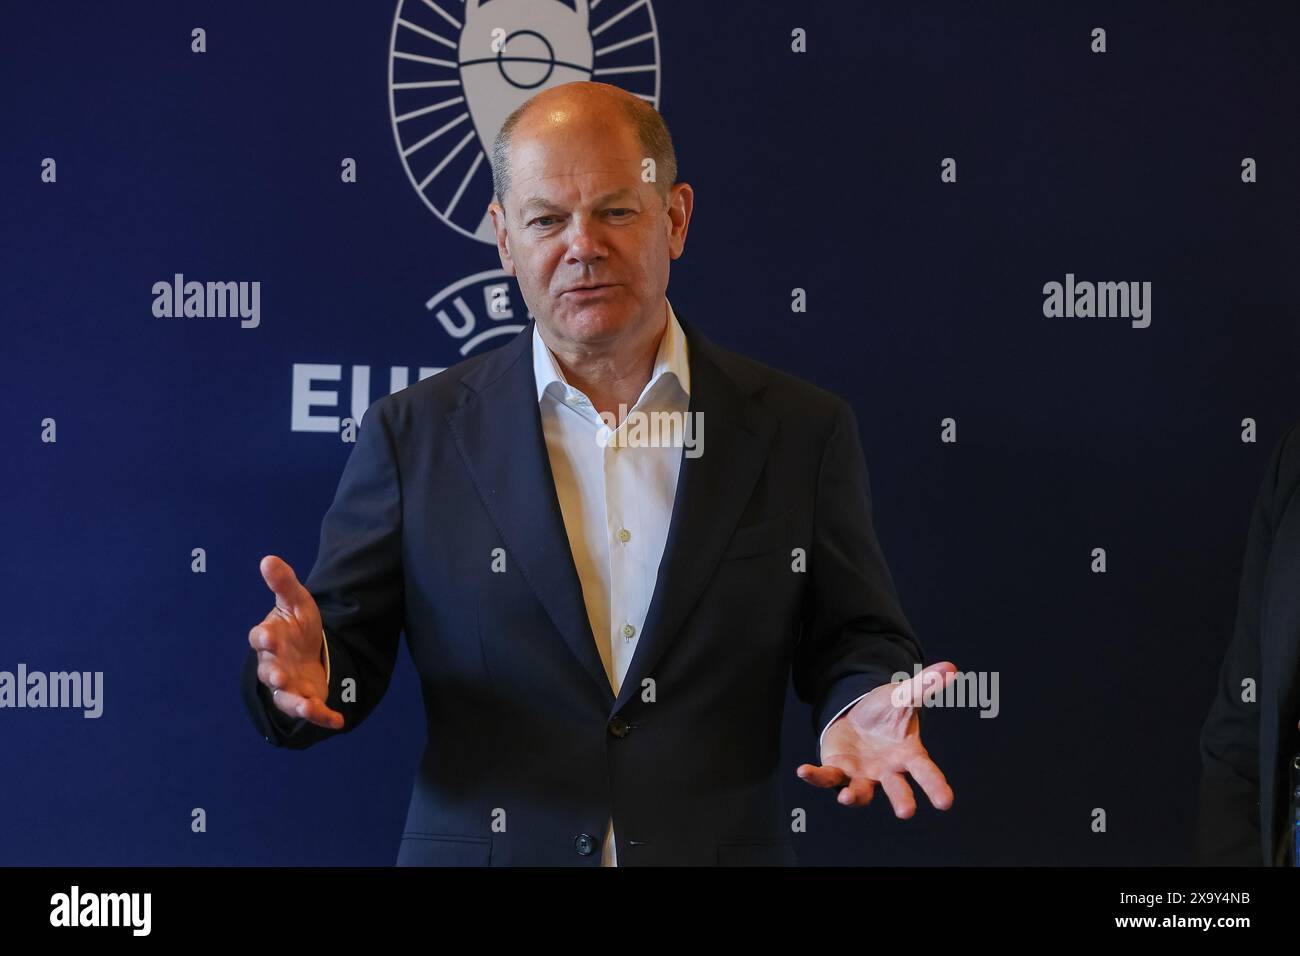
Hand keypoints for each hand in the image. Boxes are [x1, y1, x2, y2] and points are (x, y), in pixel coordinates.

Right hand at [248, 555, 343, 729]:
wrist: (310, 650)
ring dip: (294, 703)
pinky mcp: (305, 698)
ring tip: (306, 707)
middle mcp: (273, 665)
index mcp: (269, 639)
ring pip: (285, 697)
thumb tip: (268, 558)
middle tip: (278, 675)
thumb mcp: (296, 602)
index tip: (268, 636)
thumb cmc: (297, 626)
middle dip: (273, 673)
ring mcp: (288, 685)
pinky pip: (311, 710)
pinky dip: (322, 717)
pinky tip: (337, 720)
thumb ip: (284, 583)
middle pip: (269, 671)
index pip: (260, 638)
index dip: (263, 638)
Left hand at [796, 661, 956, 817]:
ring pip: (860, 791)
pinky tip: (803, 771)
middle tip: (906, 812)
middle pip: (896, 788)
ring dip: (854, 796)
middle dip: (901, 799)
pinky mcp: (838, 770)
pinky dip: (815, 777)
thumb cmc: (886, 711)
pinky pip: (827, 777)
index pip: (926, 772)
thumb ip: (923, 686)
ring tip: (847, 797)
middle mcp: (887, 770)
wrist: (857, 716)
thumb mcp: (902, 696)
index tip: (945, 803)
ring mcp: (861, 774)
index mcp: (908, 755)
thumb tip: (950, 667)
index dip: (936, 787)